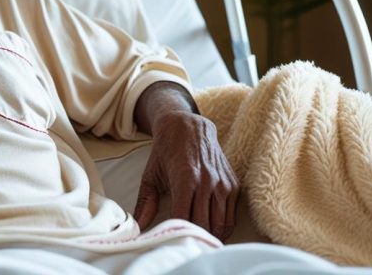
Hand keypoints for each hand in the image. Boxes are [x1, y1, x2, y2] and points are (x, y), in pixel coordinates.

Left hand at [133, 112, 239, 239]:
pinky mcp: (233, 185)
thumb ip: (145, 201)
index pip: (183, 218)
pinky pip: (231, 216)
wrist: (188, 127)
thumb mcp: (151, 174)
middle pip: (203, 224)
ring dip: (209, 236)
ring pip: (220, 224)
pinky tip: (210, 231)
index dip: (176, 233)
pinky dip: (222, 228)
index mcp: (185, 179)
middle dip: (193, 238)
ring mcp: (222, 184)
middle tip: (184, 244)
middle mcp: (207, 182)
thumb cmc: (165, 152)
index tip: (168, 239)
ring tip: (197, 241)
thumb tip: (138, 226)